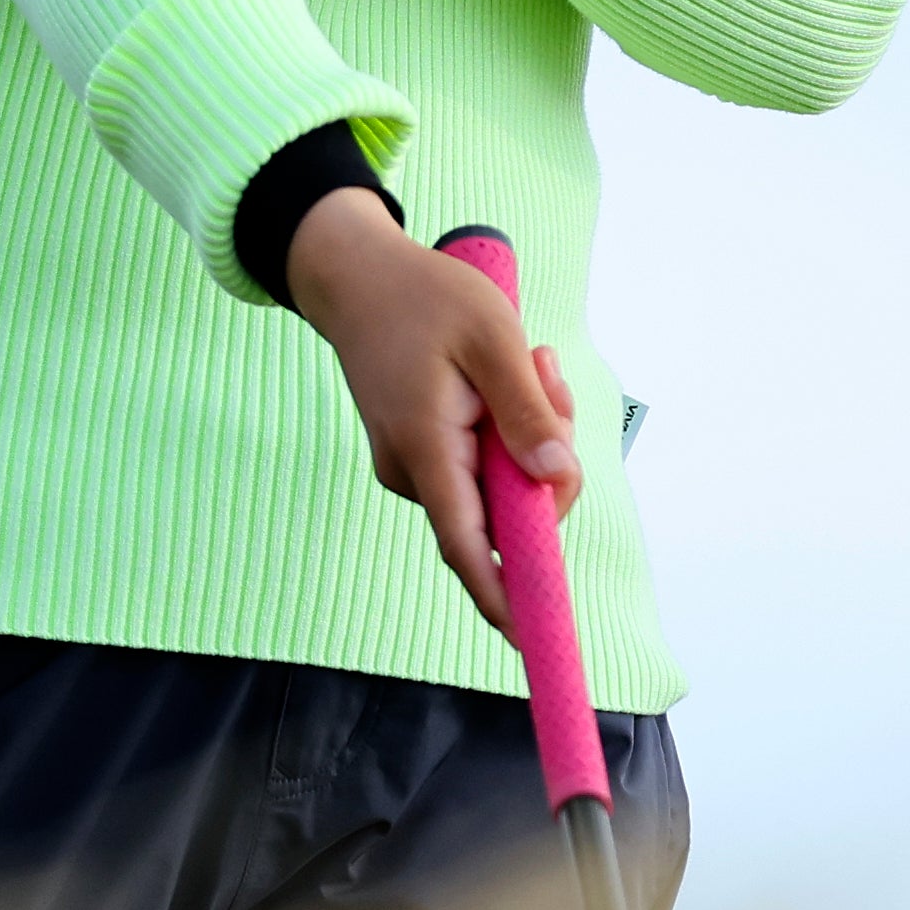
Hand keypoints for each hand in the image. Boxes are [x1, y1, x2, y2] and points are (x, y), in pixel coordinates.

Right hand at [280, 187, 580, 639]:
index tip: (534, 634)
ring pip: (500, 484)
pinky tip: (509, 372)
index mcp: (426, 449)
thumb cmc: (423, 296)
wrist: (355, 275)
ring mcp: (414, 464)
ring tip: (528, 361)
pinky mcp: (422, 452)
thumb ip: (527, 409)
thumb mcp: (491, 338)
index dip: (502, 594)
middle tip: (548, 374)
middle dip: (547, 459)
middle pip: (504, 509)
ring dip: (531, 435)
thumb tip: (555, 476)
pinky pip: (484, 464)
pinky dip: (511, 430)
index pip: (467, 545)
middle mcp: (414, 470)